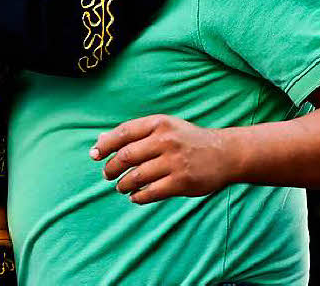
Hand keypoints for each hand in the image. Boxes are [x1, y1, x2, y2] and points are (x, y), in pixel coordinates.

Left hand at [90, 114, 240, 203]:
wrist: (225, 153)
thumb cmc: (188, 140)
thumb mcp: (165, 127)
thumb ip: (135, 133)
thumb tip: (100, 141)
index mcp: (159, 123)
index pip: (124, 132)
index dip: (105, 145)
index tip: (94, 155)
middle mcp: (165, 140)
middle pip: (127, 155)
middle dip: (111, 167)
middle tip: (107, 175)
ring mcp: (174, 161)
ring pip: (137, 176)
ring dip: (123, 184)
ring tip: (120, 187)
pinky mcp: (182, 181)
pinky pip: (151, 192)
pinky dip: (138, 196)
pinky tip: (135, 197)